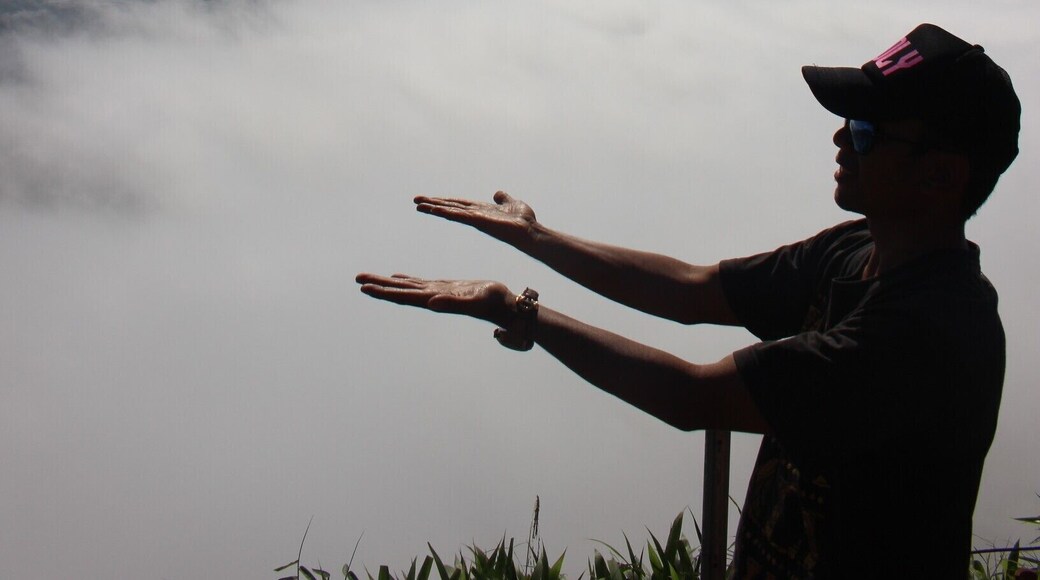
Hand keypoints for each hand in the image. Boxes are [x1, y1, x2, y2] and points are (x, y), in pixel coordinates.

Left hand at [355, 273, 512, 325]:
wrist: (506, 306)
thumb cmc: (492, 303)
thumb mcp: (472, 301)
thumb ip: (452, 303)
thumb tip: (431, 303)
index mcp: (434, 300)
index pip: (403, 296)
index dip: (384, 292)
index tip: (364, 287)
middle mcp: (432, 298)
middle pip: (400, 292)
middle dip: (379, 286)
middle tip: (357, 279)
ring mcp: (437, 293)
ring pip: (407, 287)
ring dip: (388, 283)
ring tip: (370, 278)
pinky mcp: (446, 288)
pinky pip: (420, 283)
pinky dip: (406, 280)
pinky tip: (398, 278)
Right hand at [414, 191, 536, 247]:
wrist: (530, 232)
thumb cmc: (523, 221)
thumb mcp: (512, 204)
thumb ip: (504, 199)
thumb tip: (498, 193)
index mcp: (481, 210)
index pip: (458, 204)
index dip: (444, 201)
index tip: (430, 199)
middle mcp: (475, 215)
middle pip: (450, 207)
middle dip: (433, 204)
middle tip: (416, 201)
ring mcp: (476, 219)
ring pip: (451, 212)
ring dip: (434, 208)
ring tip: (419, 205)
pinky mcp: (479, 221)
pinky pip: (459, 215)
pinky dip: (446, 212)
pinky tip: (434, 210)